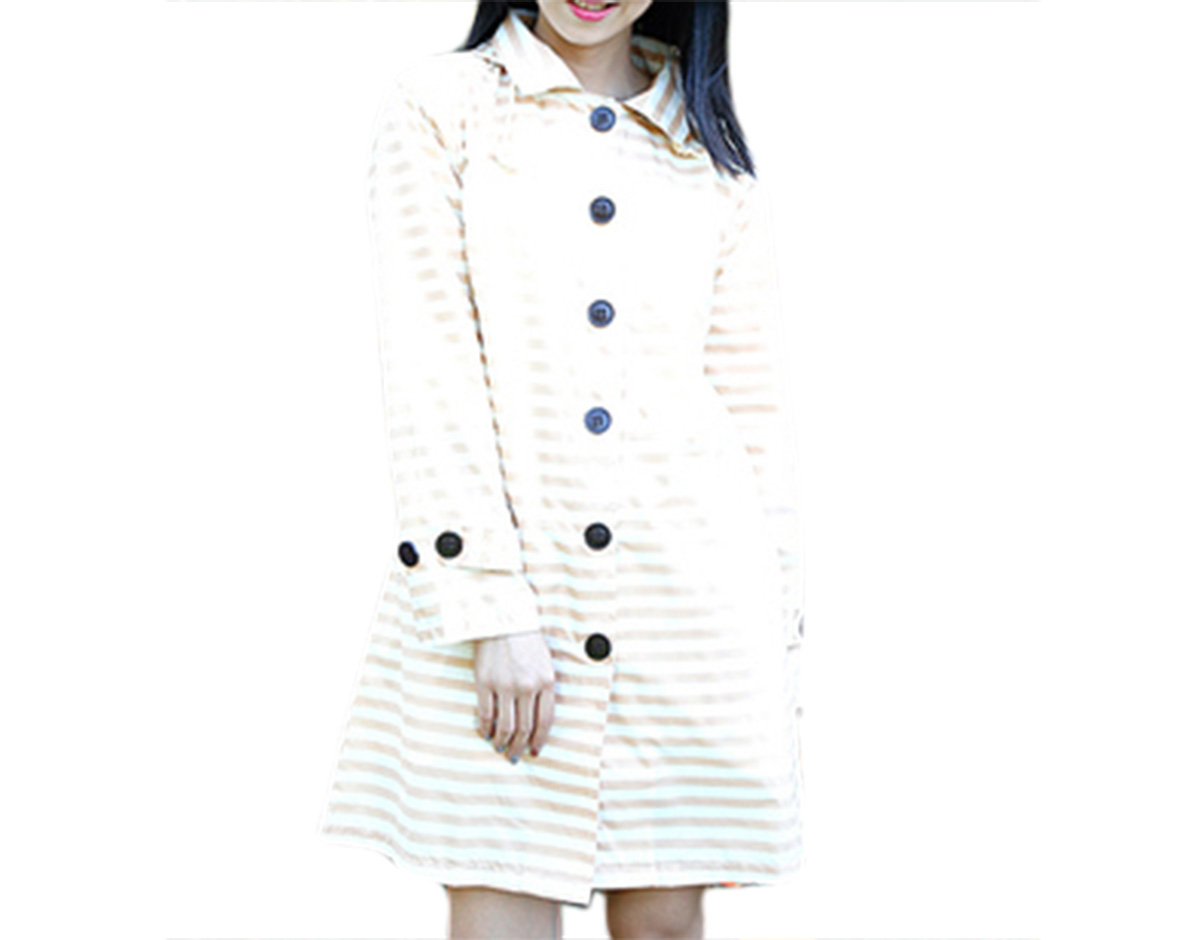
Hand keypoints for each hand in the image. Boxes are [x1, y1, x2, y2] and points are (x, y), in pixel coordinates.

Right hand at [473, 630, 555, 762]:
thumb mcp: (545, 664)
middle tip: (514, 757)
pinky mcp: (485, 681)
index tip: (534, 751)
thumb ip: (544, 690)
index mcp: (546, 682)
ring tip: (499, 747)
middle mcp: (527, 686)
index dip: (539, 740)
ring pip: (505, 726)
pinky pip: (485, 713)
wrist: (504, 619)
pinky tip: (485, 733)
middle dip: (520, 747)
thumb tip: (537, 720)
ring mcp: (505, 684)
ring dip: (502, 742)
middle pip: (525, 728)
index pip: (545, 721)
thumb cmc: (527, 642)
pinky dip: (485, 727)